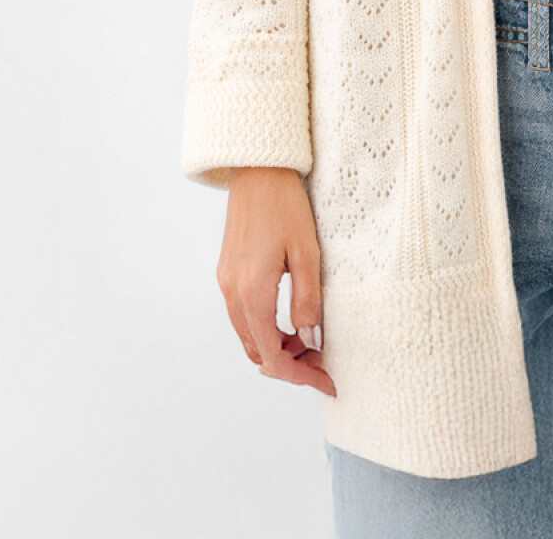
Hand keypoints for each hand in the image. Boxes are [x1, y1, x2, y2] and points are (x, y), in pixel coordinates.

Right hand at [217, 167, 336, 396]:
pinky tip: (288, 321)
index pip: (273, 356)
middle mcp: (233, 293)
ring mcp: (226, 283)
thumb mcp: (307, 253)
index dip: (300, 376)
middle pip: (258, 353)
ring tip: (309, 342)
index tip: (326, 381)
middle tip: (322, 362)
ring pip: (249, 337)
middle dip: (290, 365)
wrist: (258, 170)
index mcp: (253, 292)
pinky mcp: (227, 273)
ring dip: (276, 349)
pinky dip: (265, 330)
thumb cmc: (286, 206)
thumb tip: (311, 340)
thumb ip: (307, 300)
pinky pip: (242, 317)